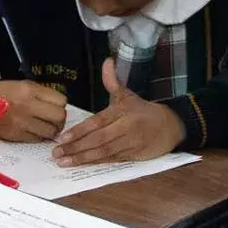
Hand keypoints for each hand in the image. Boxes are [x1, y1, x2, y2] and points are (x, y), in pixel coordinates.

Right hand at [0, 80, 67, 141]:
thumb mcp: (22, 85)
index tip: (57, 107)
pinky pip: (37, 139)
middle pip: (59, 117)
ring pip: (50, 131)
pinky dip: (39, 137)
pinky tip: (35, 131)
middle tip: (55, 120)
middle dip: (60, 120)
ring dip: (51, 130)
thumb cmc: (1, 94)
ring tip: (46, 127)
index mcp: (30, 91)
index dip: (61, 105)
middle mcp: (28, 106)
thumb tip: (58, 104)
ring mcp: (23, 122)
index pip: (60, 101)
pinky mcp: (17, 134)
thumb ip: (41, 93)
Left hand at [51, 60, 186, 166]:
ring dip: (83, 158)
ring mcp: (130, 144)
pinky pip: (112, 160)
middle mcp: (125, 128)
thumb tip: (107, 61)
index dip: (79, 131)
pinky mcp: (134, 157)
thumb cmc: (144, 111)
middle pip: (98, 140)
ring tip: (64, 162)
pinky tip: (82, 166)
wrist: (171, 126)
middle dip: (76, 147)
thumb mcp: (128, 95)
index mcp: (122, 111)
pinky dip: (96, 163)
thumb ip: (112, 82)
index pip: (97, 122)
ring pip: (104, 153)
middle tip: (56, 153)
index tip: (62, 137)